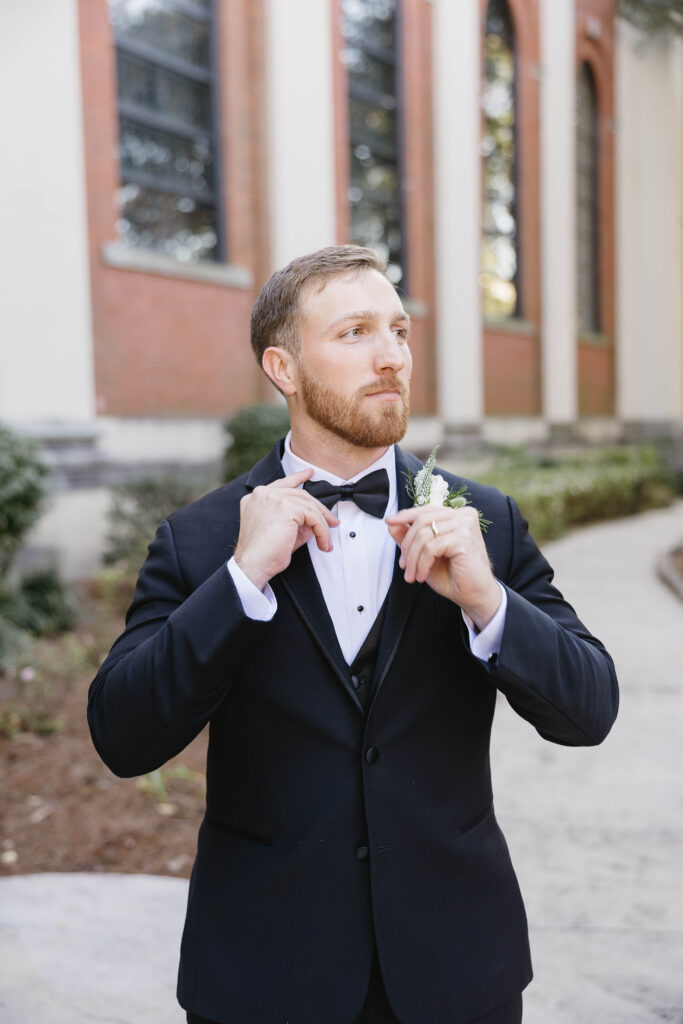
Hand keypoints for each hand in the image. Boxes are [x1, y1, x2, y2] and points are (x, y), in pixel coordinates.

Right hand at [234, 469, 338, 589]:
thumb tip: (316, 519)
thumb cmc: (263, 554)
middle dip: (319, 509)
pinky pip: (313, 517)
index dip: (298, 478)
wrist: (253, 564)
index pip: (281, 483)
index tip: (309, 473)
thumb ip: (296, 520)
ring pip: (309, 506)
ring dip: (322, 525)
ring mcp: (274, 498)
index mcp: (256, 498)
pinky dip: (322, 531)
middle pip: (300, 494)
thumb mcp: (280, 531)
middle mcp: (263, 494)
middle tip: (331, 521)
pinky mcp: (286, 507)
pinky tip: (322, 543)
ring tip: (326, 541)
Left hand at [385, 506, 499, 630]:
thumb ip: (410, 537)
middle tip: (404, 565)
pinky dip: (422, 564)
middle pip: (422, 520)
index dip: (405, 516)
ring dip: (413, 558)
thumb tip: (391, 523)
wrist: (474, 595)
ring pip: (424, 535)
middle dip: (407, 545)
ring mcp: (465, 525)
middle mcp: (464, 516)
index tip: (389, 522)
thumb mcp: (425, 553)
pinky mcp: (464, 539)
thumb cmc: (453, 575)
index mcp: (457, 515)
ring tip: (412, 575)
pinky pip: (431, 548)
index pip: (426, 510)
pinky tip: (422, 576)